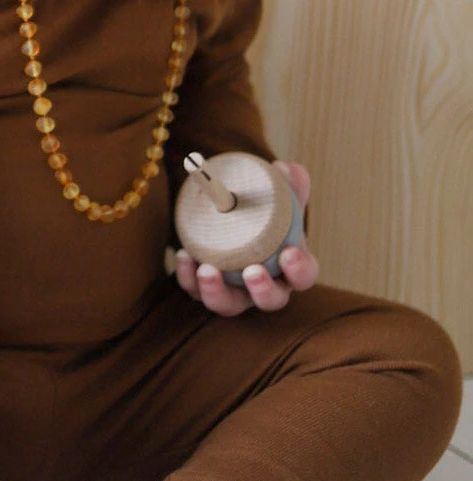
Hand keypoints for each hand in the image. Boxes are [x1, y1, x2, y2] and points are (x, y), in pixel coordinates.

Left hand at [174, 161, 319, 315]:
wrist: (233, 223)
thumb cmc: (265, 217)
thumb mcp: (280, 200)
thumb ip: (288, 186)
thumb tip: (284, 168)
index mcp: (289, 268)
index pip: (303, 277)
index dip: (299, 270)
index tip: (288, 253)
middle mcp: (264, 288)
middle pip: (270, 301)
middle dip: (262, 290)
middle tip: (252, 270)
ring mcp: (235, 294)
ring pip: (228, 305)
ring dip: (216, 291)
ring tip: (206, 269)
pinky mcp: (207, 292)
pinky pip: (195, 291)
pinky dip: (187, 277)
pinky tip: (183, 255)